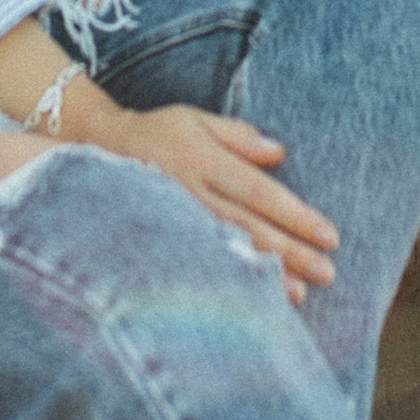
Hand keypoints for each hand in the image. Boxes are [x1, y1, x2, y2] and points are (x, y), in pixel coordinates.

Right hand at [92, 99, 339, 297]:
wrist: (89, 149)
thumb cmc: (156, 132)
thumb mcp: (193, 119)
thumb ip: (236, 135)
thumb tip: (278, 153)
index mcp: (202, 159)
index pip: (259, 191)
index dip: (295, 215)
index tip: (330, 236)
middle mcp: (188, 190)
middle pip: (247, 225)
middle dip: (290, 251)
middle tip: (327, 273)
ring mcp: (170, 218)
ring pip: (223, 249)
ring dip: (263, 273)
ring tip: (299, 294)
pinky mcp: (157, 239)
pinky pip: (197, 262)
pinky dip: (227, 280)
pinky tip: (250, 299)